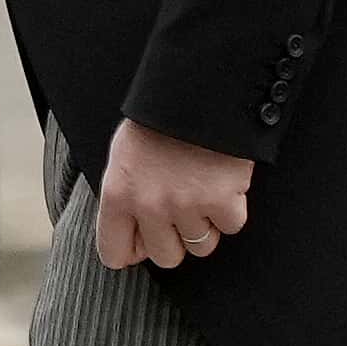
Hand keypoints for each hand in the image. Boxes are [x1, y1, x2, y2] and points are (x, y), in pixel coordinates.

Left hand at [92, 120, 255, 270]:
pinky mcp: (223, 201)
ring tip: (203, 192)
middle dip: (176, 239)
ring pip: (201, 246)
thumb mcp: (124, 155)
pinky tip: (224, 182)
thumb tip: (132, 236)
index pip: (114, 253)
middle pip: (166, 256)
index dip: (133, 250)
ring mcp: (187, 205)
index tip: (144, 241)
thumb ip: (125, 196)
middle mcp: (150, 205)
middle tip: (182, 211)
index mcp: (118, 194)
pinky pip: (230, 226)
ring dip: (206, 224)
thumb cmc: (160, 119)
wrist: (200, 89)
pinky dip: (232, 208)